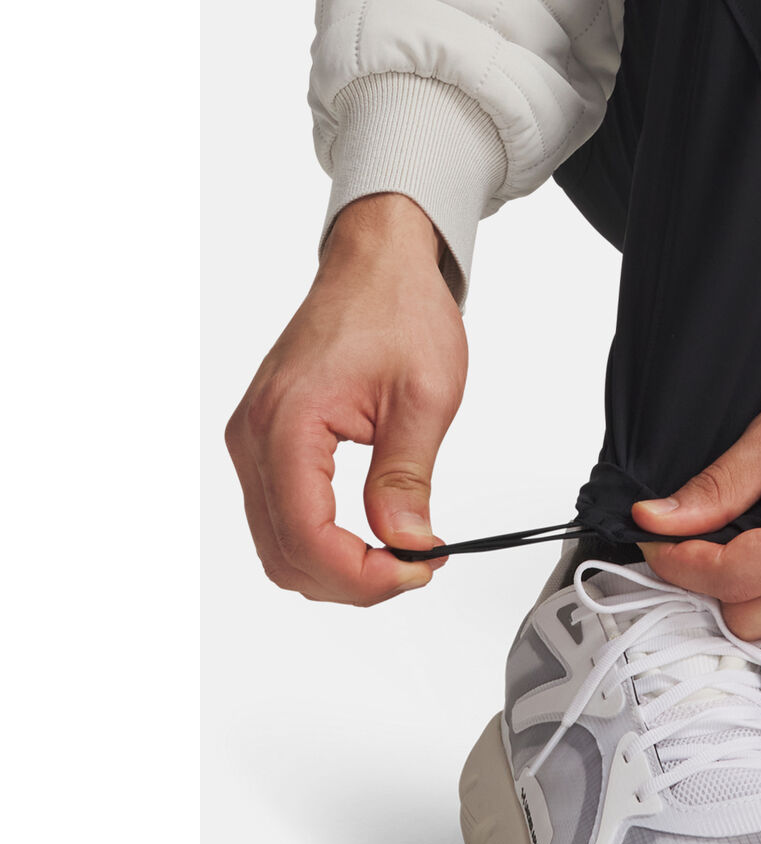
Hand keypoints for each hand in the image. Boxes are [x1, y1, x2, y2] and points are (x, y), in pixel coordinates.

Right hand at [225, 193, 466, 604]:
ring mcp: (254, 439)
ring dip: (336, 565)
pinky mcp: (266, 439)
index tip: (416, 571)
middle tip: (416, 567)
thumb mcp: (423, 398)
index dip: (362, 575)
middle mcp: (255, 436)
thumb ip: (408, 478)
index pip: (307, 537)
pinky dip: (321, 539)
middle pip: (285, 553)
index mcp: (288, 424)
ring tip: (399, 552)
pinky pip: (280, 514)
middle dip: (352, 579)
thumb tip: (408, 543)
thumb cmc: (397, 310)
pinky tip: (368, 532)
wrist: (376, 264)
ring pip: (278, 543)